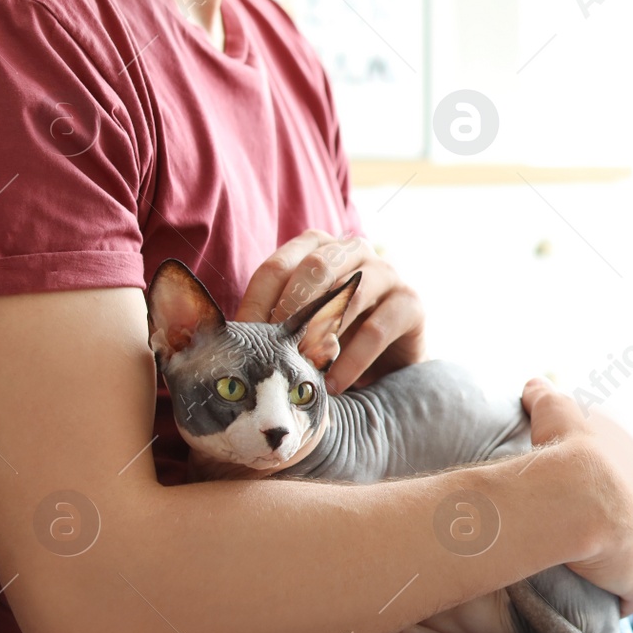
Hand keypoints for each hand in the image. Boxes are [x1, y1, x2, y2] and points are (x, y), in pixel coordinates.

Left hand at [236, 230, 424, 393]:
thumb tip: (222, 339)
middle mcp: (353, 249)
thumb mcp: (299, 324)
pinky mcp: (411, 303)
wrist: (391, 360)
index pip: (278, 267)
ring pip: (350, 293)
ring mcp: (387, 272)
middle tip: (274, 349)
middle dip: (290, 310)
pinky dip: (351, 361)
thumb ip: (269, 321)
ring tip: (304, 368)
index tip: (242, 342)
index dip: (256, 304)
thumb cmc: (334, 337)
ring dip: (322, 334)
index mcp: (317, 247)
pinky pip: (377, 329)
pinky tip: (333, 385)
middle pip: (316, 268)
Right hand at [521, 378, 632, 615]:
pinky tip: (608, 605)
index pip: (619, 475)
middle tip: (586, 535)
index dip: (602, 485)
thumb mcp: (557, 411)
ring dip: (617, 561)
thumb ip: (545, 396)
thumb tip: (533, 383)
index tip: (584, 494)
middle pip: (632, 514)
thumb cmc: (571, 449)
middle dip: (616, 523)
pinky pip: (631, 591)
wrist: (583, 494)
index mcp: (630, 462)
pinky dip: (621, 597)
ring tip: (591, 571)